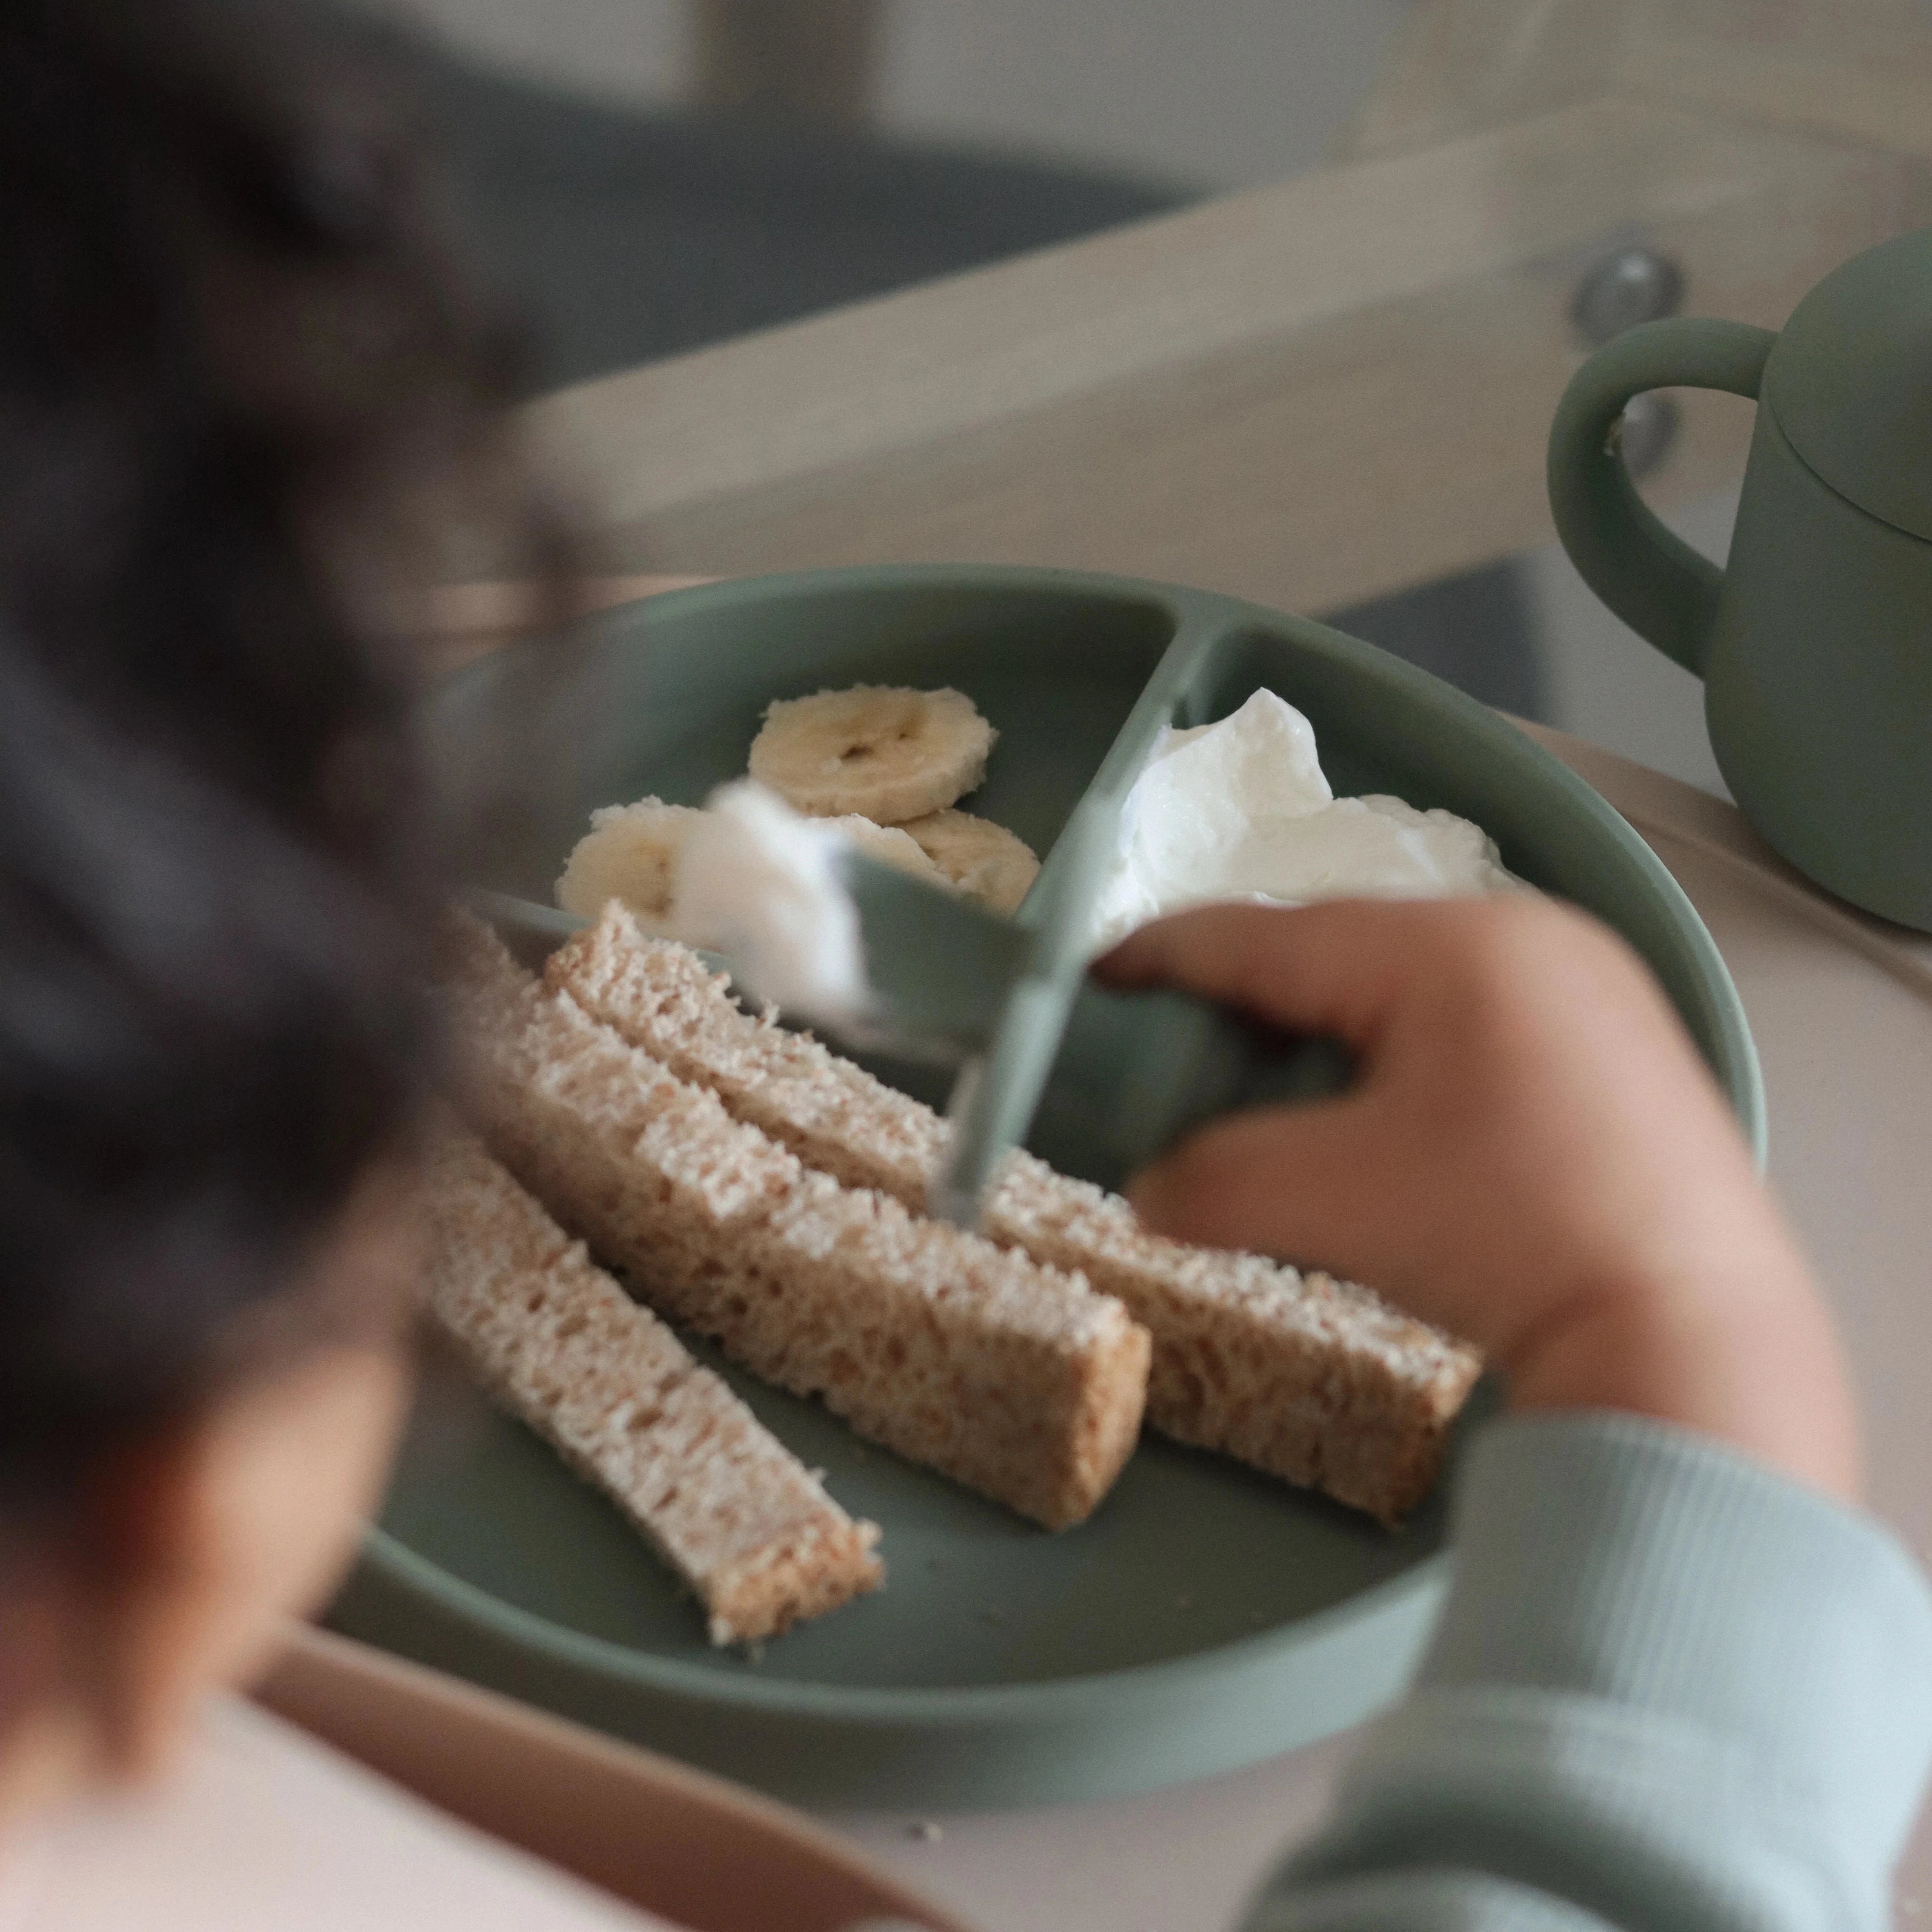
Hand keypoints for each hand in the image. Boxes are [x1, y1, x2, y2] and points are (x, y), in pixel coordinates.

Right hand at [1099, 897, 1860, 1501]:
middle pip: (1340, 952)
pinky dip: (1400, 1058)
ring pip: (1405, 986)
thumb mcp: (1330, 1203)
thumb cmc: (1508, 1240)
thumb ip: (1211, 1179)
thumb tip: (1146, 1188)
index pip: (1268, 935)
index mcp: (1452, 945)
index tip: (1095, 980)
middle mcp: (1529, 934)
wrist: (1691, 1334)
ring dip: (1325, 1037)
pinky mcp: (1618, 1039)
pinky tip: (1382, 1123)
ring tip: (1276, 1103)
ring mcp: (1587, 982)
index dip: (1164, 957)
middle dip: (1250, 1009)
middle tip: (1185, 1067)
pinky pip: (1471, 1019)